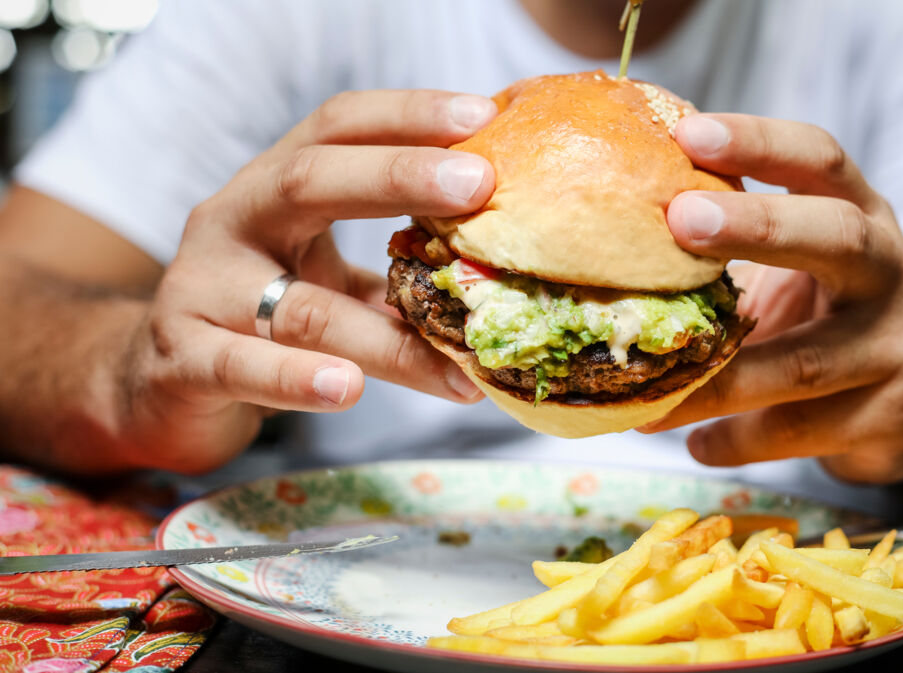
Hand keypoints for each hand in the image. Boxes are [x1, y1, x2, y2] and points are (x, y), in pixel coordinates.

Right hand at [120, 90, 496, 471]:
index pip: (339, 128)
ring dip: (388, 336)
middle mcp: (233, 222)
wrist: (153, 381)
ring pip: (301, 305)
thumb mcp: (325, 277)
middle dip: (399, 175)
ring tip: (457, 353)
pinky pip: (241, 367)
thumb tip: (504, 270)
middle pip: (312, 181)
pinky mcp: (181, 359)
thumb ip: (394, 270)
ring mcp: (202, 289)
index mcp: (275, 189)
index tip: (483, 116)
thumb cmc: (257, 317)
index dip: (408, 115)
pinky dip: (296, 380)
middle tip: (480, 183)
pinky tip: (346, 390)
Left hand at [645, 114, 902, 484]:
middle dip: (759, 227)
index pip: (819, 159)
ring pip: (804, 363)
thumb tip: (597, 233)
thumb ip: (724, 249)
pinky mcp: (892, 418)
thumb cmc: (819, 320)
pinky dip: (739, 440)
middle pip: (839, 237)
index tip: (689, 134)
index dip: (760, 142)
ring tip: (644, 391)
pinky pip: (801, 432)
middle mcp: (892, 271)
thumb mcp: (788, 270)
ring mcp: (898, 347)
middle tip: (680, 219)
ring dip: (718, 377)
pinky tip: (695, 444)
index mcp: (860, 215)